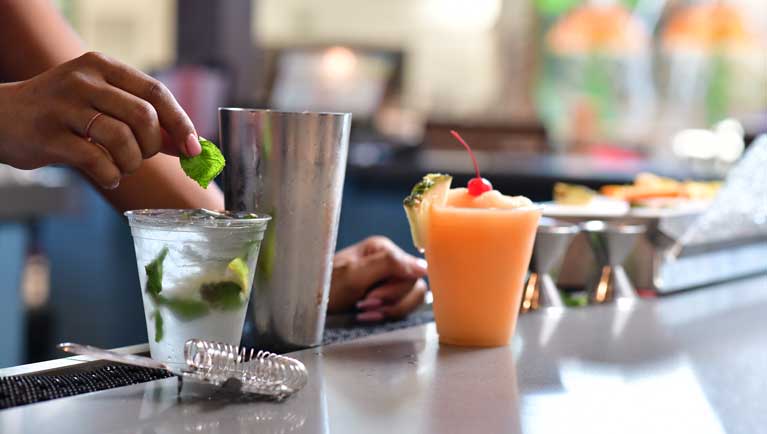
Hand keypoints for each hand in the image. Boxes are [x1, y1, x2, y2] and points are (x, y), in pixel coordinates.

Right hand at [0, 51, 199, 188]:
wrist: (1, 117)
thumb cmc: (64, 113)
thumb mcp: (104, 105)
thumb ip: (145, 122)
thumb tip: (189, 146)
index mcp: (103, 66)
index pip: (156, 92)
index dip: (181, 123)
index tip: (194, 149)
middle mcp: (84, 80)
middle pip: (143, 117)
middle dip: (152, 146)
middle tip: (142, 156)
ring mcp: (63, 106)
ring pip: (122, 139)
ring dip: (131, 163)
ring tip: (122, 167)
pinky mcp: (48, 135)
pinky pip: (97, 161)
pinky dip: (111, 175)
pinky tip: (107, 175)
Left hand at [329, 236, 427, 322]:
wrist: (309, 304)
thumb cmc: (326, 287)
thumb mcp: (355, 274)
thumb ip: (389, 264)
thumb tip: (423, 266)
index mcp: (383, 249)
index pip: (413, 270)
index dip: (396, 289)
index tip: (371, 297)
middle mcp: (389, 262)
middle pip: (414, 286)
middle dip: (389, 301)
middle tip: (363, 305)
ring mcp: (389, 280)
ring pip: (411, 299)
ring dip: (388, 310)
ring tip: (364, 311)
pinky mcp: (387, 297)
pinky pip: (401, 308)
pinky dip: (384, 315)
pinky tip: (366, 316)